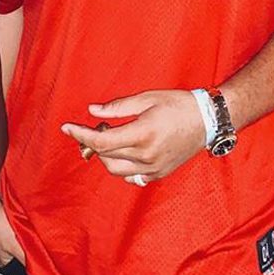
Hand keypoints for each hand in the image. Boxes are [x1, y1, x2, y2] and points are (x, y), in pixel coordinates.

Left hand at [61, 90, 205, 183]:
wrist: (207, 121)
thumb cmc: (178, 104)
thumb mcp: (148, 98)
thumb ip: (118, 107)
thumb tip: (93, 110)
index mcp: (142, 134)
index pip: (102, 140)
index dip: (81, 133)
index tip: (66, 127)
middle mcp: (146, 156)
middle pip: (105, 155)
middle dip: (92, 141)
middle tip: (98, 125)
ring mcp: (152, 168)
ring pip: (115, 169)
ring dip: (105, 155)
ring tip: (111, 136)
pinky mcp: (158, 174)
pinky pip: (131, 176)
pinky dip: (121, 165)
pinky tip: (124, 151)